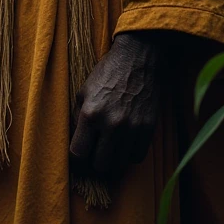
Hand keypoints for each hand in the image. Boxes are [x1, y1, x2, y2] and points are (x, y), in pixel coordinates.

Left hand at [69, 31, 160, 181]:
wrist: (137, 58)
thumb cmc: (107, 73)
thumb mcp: (84, 90)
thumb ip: (78, 117)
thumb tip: (75, 140)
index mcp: (90, 113)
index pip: (78, 153)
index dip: (77, 157)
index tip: (80, 154)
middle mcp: (111, 124)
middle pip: (100, 165)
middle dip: (95, 161)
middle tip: (97, 152)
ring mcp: (132, 128)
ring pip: (119, 165)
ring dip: (114, 160)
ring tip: (111, 148)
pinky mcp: (148, 128)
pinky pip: (137, 157)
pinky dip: (130, 154)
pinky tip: (126, 143)